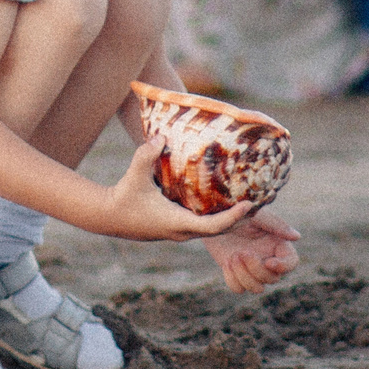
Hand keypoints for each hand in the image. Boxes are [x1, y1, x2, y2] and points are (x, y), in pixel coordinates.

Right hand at [96, 142, 255, 241]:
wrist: (108, 217)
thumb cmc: (123, 197)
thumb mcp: (134, 175)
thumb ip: (146, 155)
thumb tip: (160, 136)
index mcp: (177, 223)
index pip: (212, 226)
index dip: (232, 217)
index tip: (249, 205)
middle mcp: (182, 231)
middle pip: (220, 230)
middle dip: (240, 218)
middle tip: (260, 201)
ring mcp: (180, 232)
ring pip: (214, 230)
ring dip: (232, 218)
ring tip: (251, 201)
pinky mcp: (178, 228)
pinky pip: (205, 226)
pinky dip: (220, 217)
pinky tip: (228, 202)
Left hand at [205, 207, 301, 292]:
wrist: (209, 216)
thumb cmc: (235, 209)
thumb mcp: (255, 214)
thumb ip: (276, 225)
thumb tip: (298, 236)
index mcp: (276, 243)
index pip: (292, 262)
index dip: (284, 266)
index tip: (269, 262)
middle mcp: (267, 258)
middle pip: (273, 279)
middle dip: (256, 269)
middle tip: (241, 252)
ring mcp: (251, 268)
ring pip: (257, 288)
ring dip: (244, 276)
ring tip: (232, 257)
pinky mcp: (236, 273)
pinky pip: (239, 288)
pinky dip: (232, 278)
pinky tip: (226, 262)